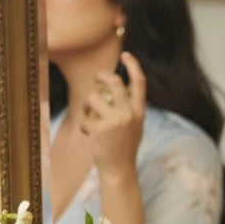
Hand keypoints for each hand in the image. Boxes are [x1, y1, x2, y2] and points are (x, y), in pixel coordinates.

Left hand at [80, 51, 145, 180]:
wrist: (120, 168)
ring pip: (93, 97)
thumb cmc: (125, 145)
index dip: (133, 65)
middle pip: (114, 82)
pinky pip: (85, 117)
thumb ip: (128, 106)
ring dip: (87, 105)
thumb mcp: (135, 124)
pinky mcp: (99, 129)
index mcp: (139, 111)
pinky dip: (84, 124)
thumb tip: (112, 84)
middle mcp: (129, 113)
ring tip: (91, 116)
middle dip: (102, 77)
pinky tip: (90, 134)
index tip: (126, 54)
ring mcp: (114, 121)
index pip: (139, 82)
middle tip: (98, 80)